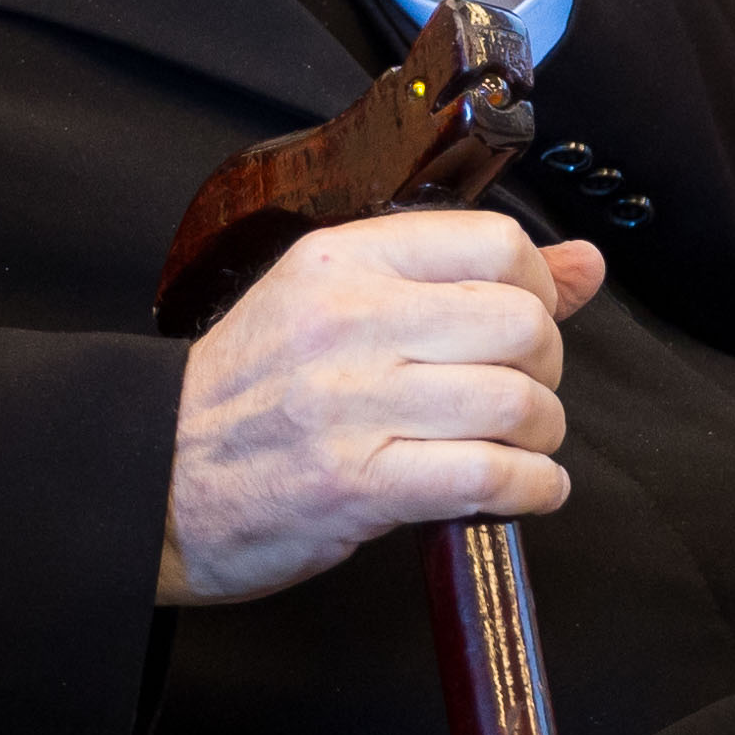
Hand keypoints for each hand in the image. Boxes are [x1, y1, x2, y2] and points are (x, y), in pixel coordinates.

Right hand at [162, 208, 601, 602]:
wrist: (149, 475)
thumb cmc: (246, 395)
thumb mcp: (331, 306)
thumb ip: (455, 278)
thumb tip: (585, 264)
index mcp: (340, 262)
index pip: (494, 243)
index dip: (539, 288)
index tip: (528, 322)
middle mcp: (348, 322)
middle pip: (519, 323)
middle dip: (547, 369)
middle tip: (526, 394)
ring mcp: (350, 405)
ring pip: (514, 401)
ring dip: (542, 436)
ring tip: (521, 448)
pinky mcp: (355, 486)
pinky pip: (487, 476)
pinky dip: (530, 489)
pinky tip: (522, 491)